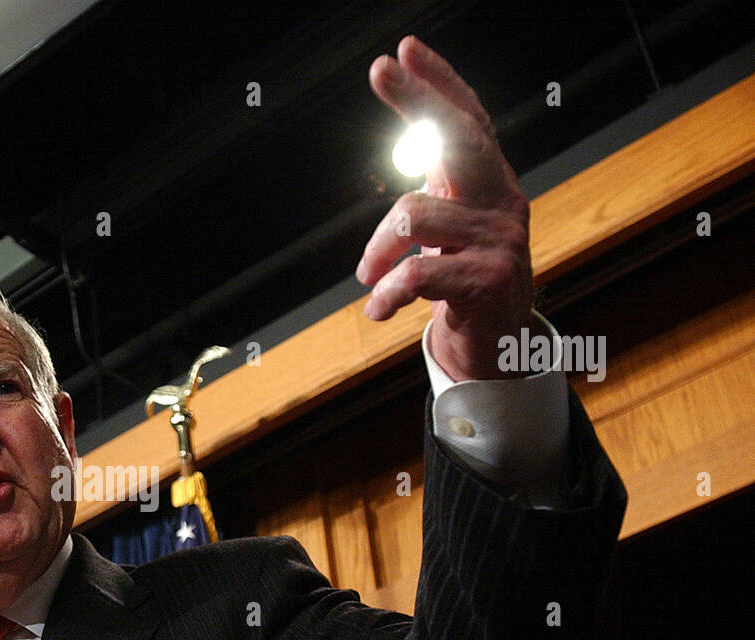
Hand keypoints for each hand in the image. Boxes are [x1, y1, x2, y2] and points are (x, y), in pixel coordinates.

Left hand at [356, 36, 531, 380]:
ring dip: (377, 251)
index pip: (470, 123)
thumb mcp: (452, 235)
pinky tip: (377, 310)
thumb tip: (414, 142)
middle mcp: (504, 203)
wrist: (497, 356)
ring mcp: (501, 240)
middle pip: (459, 137)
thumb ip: (438, 193)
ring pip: (413, 214)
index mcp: (490, 188)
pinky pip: (418, 271)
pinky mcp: (489, 280)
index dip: (440, 85)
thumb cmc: (465, 289)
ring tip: (368, 279)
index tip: (405, 51)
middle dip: (419, 100)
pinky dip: (387, 292)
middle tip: (380, 69)